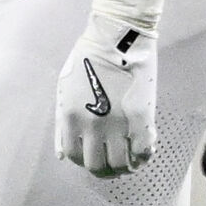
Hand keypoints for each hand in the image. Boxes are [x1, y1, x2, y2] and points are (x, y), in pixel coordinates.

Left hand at [55, 13, 156, 176]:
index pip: (74, 156)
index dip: (84, 161)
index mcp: (69, 116)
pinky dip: (144, 157)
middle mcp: (91, 124)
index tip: (94, 157)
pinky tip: (144, 149)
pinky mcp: (141, 118)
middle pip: (97, 166)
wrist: (117, 37)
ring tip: (130, 159)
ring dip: (125, 166)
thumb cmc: (88, 59)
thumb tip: (61, 156)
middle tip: (114, 163)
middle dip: (105, 169)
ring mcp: (117, 123)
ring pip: (121, 164)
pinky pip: (143, 153)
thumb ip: (61, 124)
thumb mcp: (64, 89)